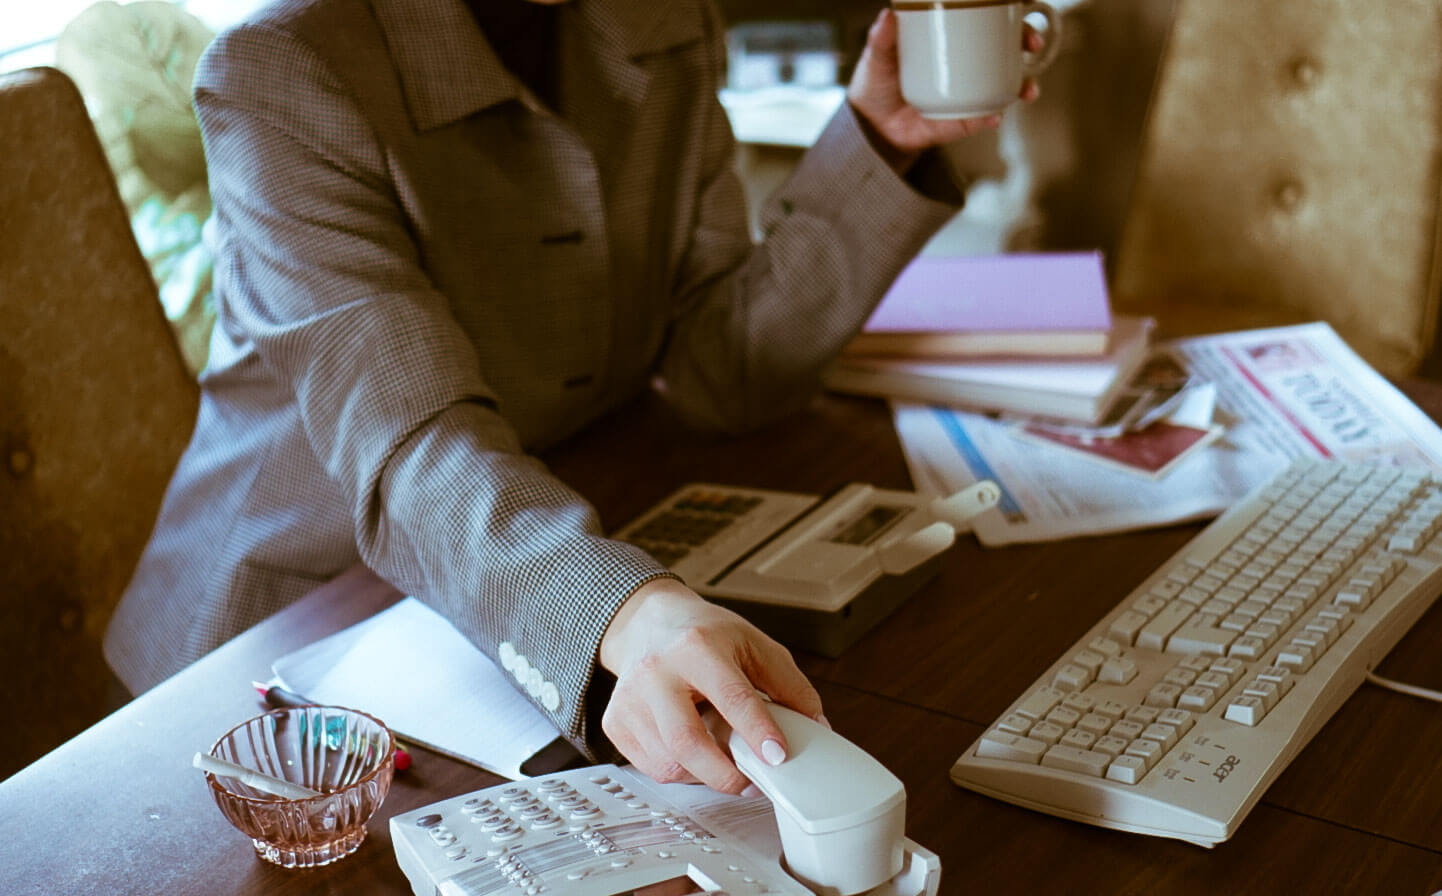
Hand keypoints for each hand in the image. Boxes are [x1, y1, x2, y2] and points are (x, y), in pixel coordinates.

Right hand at [598, 578, 823, 793]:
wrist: (646, 622)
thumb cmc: (704, 634)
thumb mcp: (754, 645)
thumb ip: (790, 685)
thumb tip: (816, 728)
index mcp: (697, 646)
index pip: (730, 695)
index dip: (757, 730)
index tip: (778, 757)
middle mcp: (657, 671)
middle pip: (686, 740)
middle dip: (724, 775)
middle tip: (750, 783)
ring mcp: (630, 698)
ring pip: (668, 762)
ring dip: (703, 774)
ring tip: (721, 759)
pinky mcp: (616, 720)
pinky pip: (650, 767)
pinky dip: (679, 771)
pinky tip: (692, 751)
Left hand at [847, 8, 1043, 170]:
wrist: (868, 126)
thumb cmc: (875, 83)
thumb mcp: (876, 57)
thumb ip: (881, 38)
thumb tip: (887, 15)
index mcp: (950, 46)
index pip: (987, 29)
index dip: (1009, 23)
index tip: (1021, 18)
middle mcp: (964, 70)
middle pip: (1004, 56)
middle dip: (1025, 50)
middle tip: (1031, 47)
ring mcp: (964, 97)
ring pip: (1002, 90)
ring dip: (1020, 88)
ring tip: (1025, 90)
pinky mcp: (957, 124)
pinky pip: (979, 120)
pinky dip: (989, 118)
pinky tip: (995, 115)